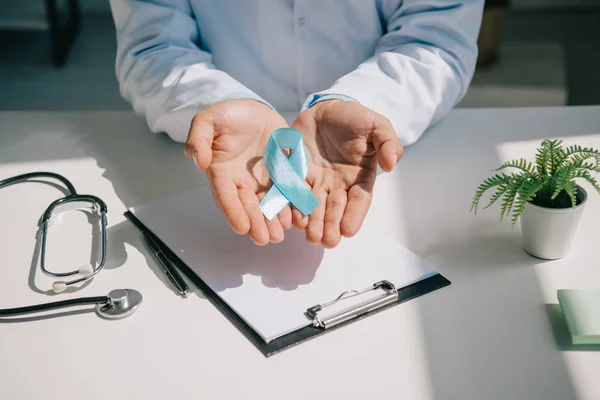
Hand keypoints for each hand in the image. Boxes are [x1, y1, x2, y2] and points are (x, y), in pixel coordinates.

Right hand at [184, 99, 291, 244]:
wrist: (253, 109)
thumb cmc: (227, 116)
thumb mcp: (207, 121)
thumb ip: (199, 139)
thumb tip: (198, 161)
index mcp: (223, 173)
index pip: (226, 197)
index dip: (233, 212)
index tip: (241, 228)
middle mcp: (244, 182)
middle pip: (250, 207)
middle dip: (257, 223)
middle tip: (265, 239)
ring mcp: (264, 180)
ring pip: (270, 204)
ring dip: (275, 219)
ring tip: (281, 232)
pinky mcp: (283, 173)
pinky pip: (289, 190)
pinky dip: (294, 204)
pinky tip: (299, 216)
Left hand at [291, 100, 402, 247]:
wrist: (327, 108)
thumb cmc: (355, 119)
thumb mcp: (377, 126)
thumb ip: (388, 143)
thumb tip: (392, 163)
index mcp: (359, 177)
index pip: (358, 200)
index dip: (354, 215)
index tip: (348, 231)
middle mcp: (337, 184)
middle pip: (334, 208)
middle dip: (331, 225)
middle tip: (326, 241)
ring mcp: (316, 180)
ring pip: (314, 204)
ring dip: (312, 221)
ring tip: (310, 235)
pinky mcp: (296, 172)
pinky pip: (293, 190)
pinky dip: (292, 204)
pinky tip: (291, 218)